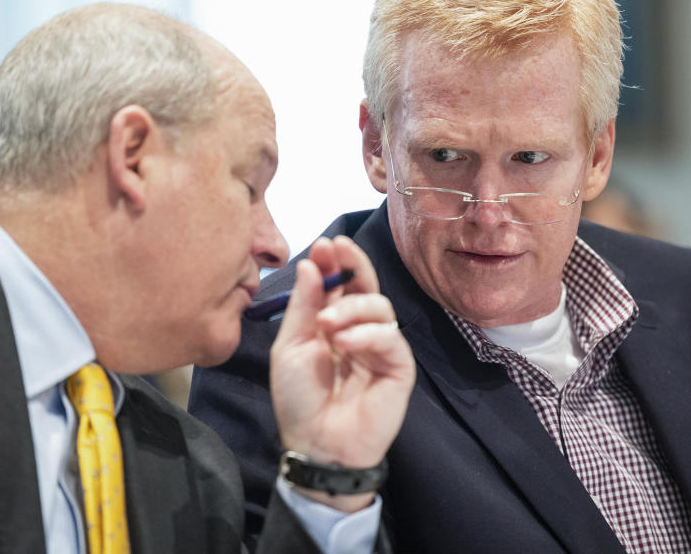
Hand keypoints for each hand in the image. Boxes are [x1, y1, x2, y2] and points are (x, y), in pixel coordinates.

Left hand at [270, 236, 414, 511]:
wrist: (316, 446)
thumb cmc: (299, 399)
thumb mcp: (291, 347)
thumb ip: (304, 306)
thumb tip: (311, 264)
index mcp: (332, 322)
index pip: (340, 284)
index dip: (335, 262)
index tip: (325, 244)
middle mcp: (359, 330)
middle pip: (367, 286)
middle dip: (353, 264)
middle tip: (338, 250)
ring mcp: (381, 347)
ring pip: (381, 307)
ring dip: (352, 307)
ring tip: (327, 325)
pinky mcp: (399, 367)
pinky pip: (391, 338)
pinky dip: (367, 335)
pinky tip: (345, 343)